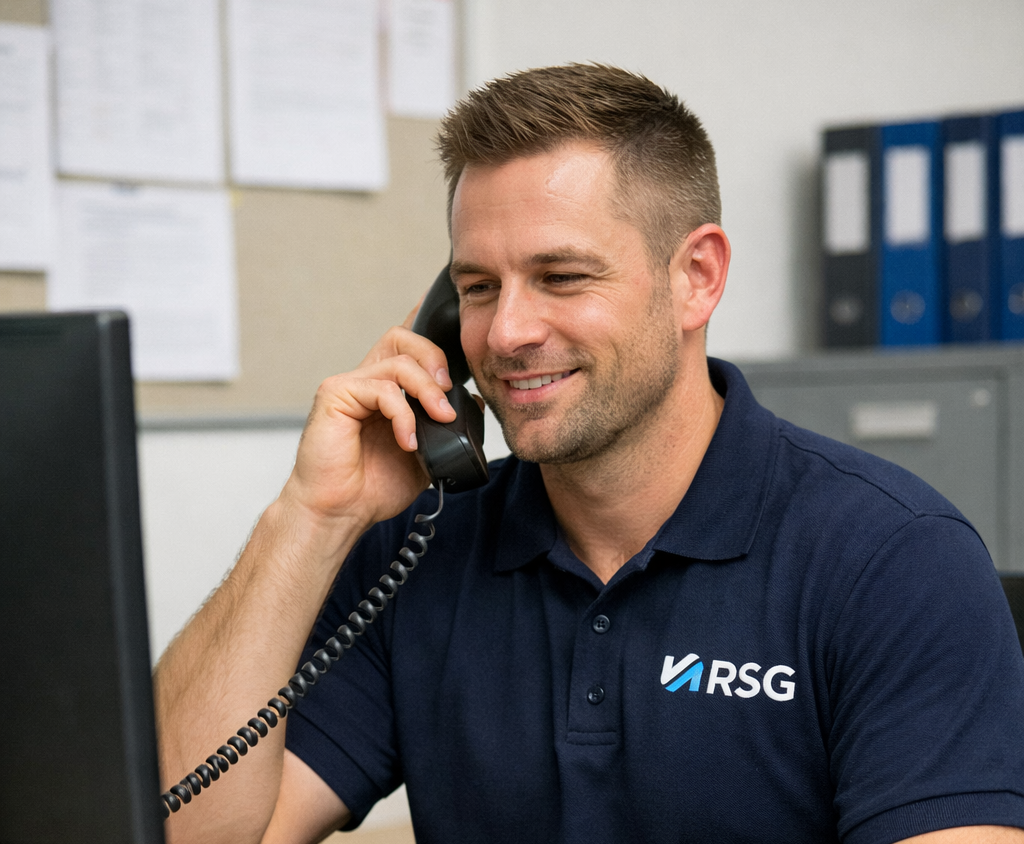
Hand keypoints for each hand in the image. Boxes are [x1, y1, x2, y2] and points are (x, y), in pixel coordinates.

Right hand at [280, 308, 456, 534]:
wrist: (340, 513)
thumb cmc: (373, 488)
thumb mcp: (426, 456)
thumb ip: (444, 428)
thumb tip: (471, 403)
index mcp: (387, 391)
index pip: (407, 348)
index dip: (429, 333)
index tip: (454, 325)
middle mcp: (367, 382)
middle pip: (402, 338)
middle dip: (434, 357)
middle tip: (448, 390)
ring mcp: (350, 386)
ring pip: (398, 363)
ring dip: (427, 390)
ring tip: (439, 420)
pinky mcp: (335, 395)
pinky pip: (382, 389)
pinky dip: (403, 415)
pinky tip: (408, 441)